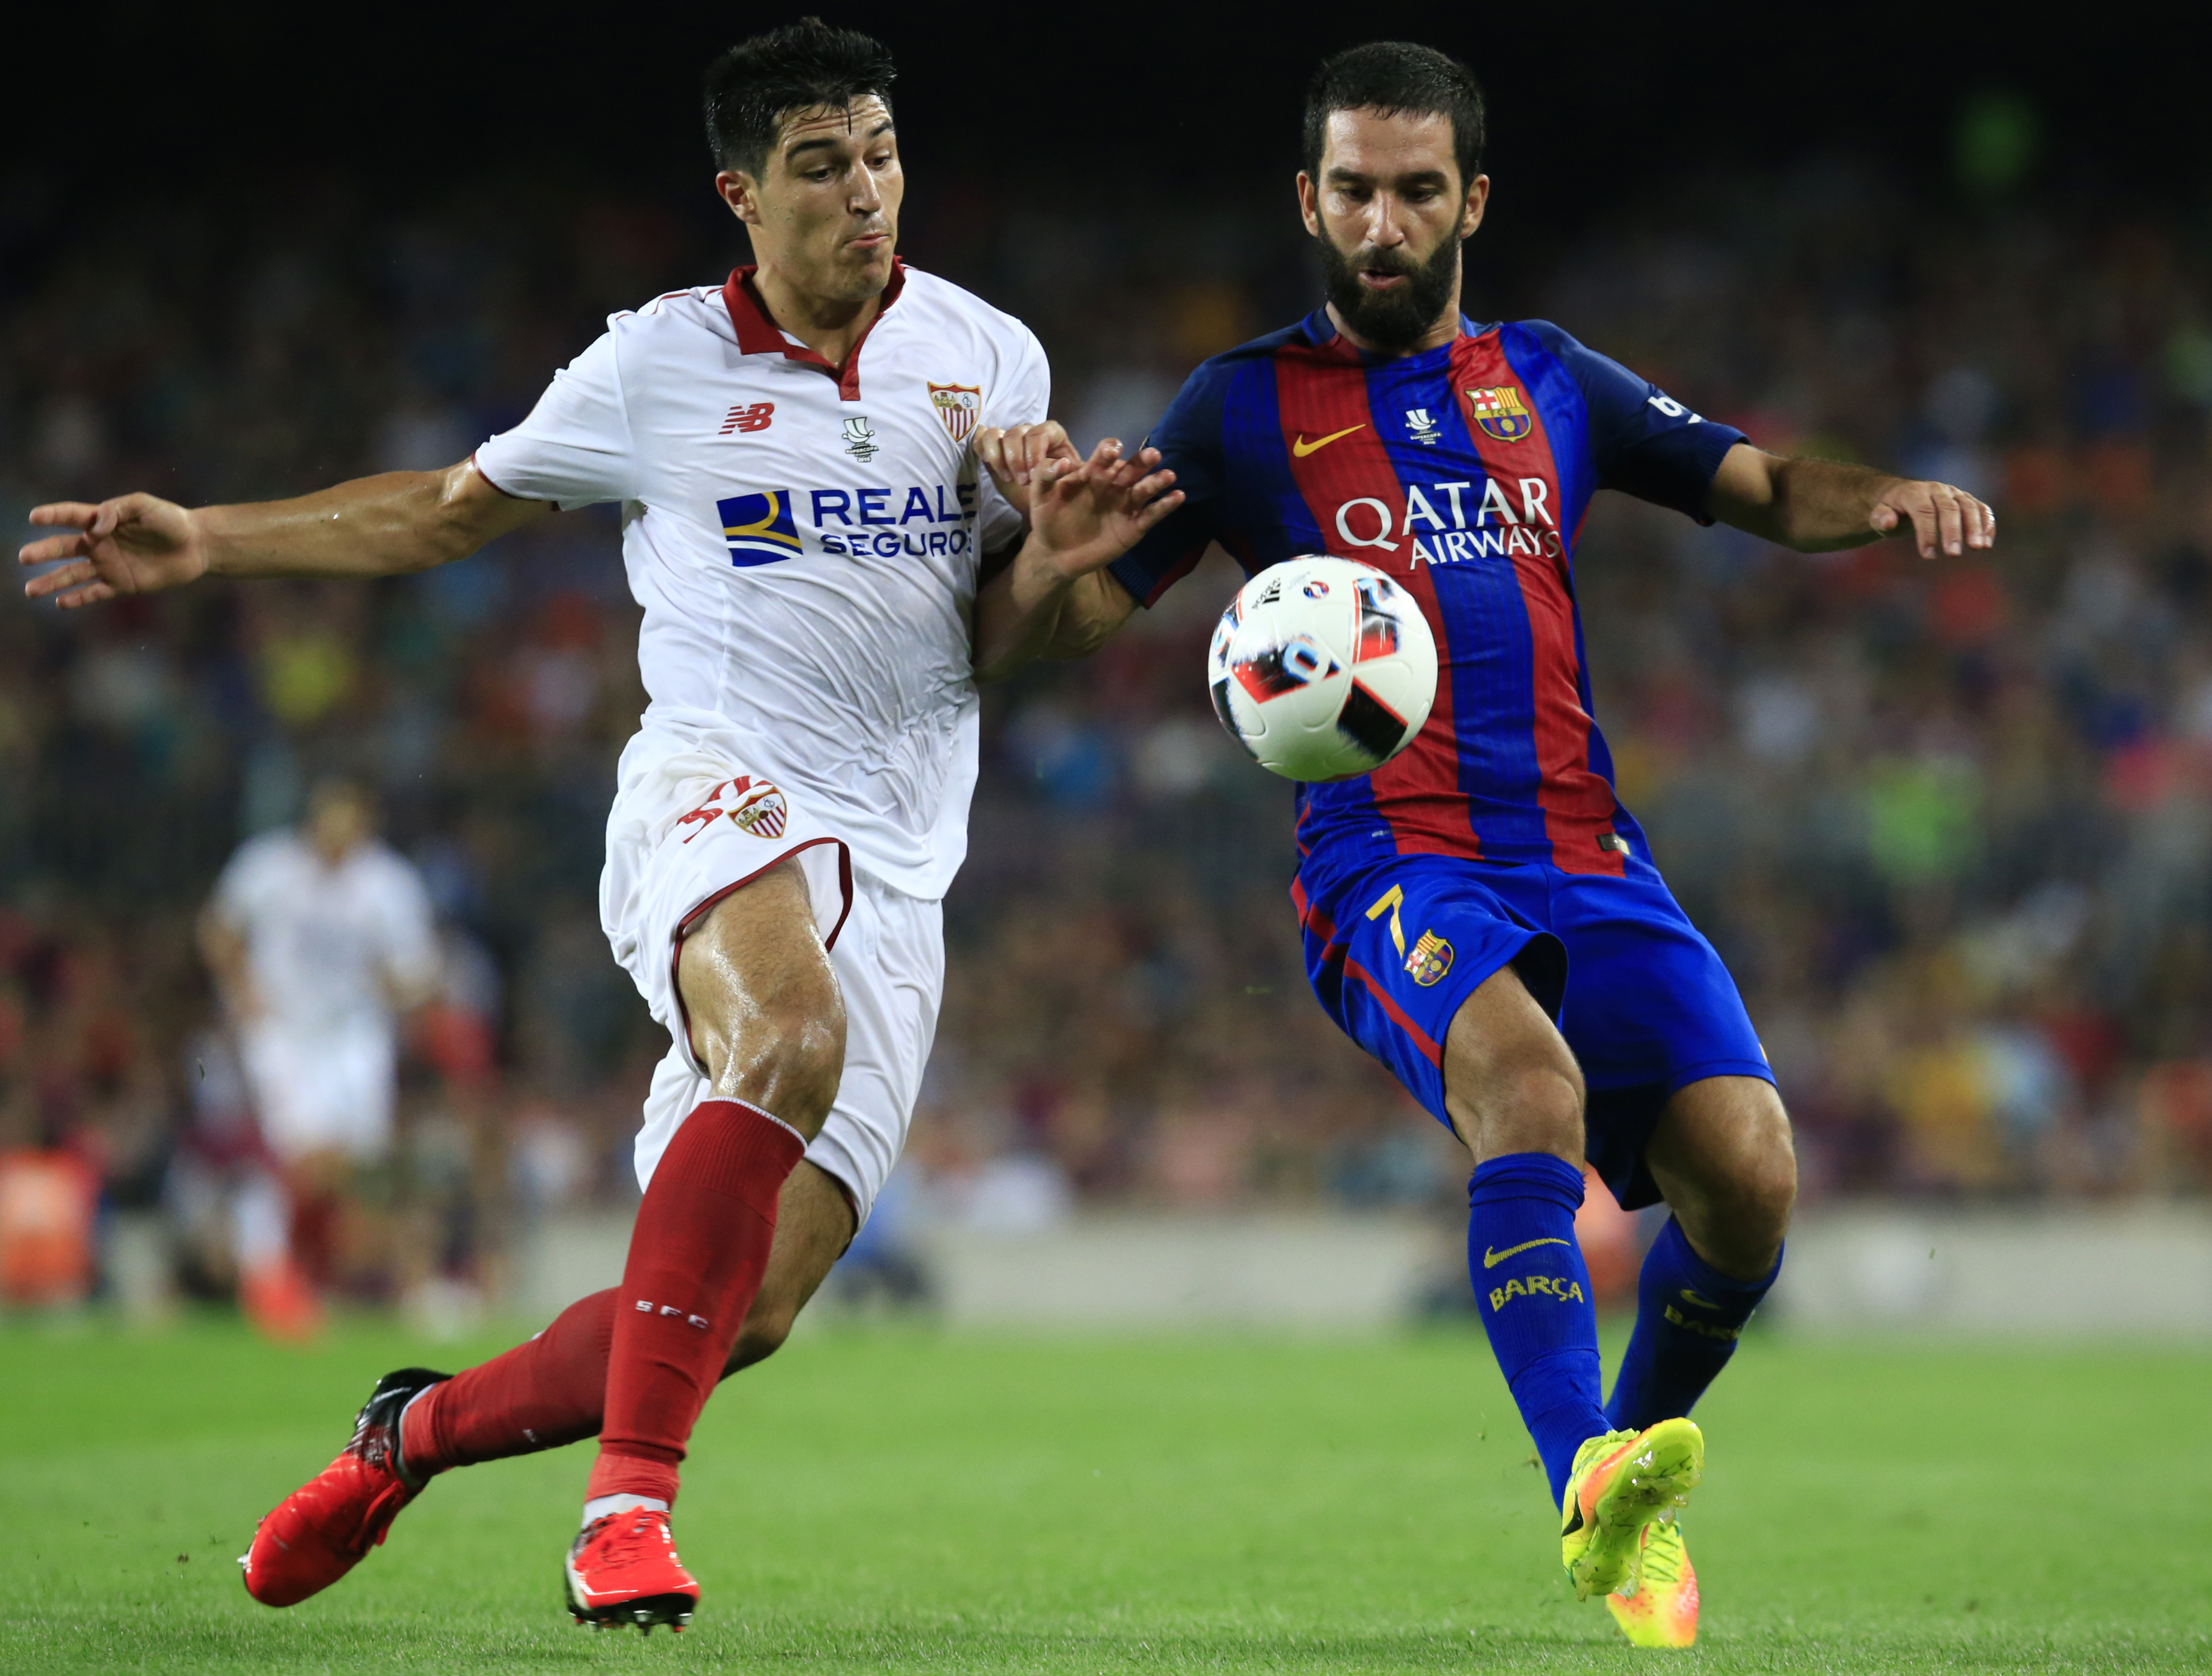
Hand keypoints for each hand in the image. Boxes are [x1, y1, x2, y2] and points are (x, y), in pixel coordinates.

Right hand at [20, 493, 210, 607]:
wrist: (198, 546)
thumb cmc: (172, 521)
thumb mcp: (145, 506)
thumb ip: (116, 510)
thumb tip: (94, 527)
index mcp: (103, 521)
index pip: (71, 516)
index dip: (52, 515)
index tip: (34, 518)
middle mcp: (100, 544)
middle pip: (64, 548)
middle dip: (43, 552)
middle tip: (24, 557)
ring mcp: (110, 565)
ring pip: (73, 575)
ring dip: (51, 582)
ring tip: (30, 590)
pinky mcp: (122, 585)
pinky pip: (95, 593)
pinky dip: (78, 599)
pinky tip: (60, 603)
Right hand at [974, 420, 1080, 515]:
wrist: (1043, 506)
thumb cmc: (1058, 493)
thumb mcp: (1065, 485)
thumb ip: (1060, 472)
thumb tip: (1063, 464)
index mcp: (1053, 436)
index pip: (1042, 431)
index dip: (1035, 450)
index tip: (1034, 475)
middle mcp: (1030, 432)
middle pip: (1016, 433)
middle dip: (1016, 459)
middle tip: (1023, 483)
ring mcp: (1011, 439)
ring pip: (995, 434)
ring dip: (997, 458)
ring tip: (1008, 479)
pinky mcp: (995, 448)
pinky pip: (981, 438)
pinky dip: (982, 449)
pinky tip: (992, 467)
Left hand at [1025, 439, 1181, 580]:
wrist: (1054, 553)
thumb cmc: (1048, 519)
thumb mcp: (1039, 495)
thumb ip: (1045, 474)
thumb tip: (1063, 461)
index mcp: (1092, 473)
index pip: (1105, 456)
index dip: (1109, 451)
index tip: (1112, 450)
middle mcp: (1113, 486)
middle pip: (1131, 469)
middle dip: (1141, 461)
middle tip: (1153, 454)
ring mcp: (1125, 506)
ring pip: (1145, 489)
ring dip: (1157, 481)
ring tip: (1168, 475)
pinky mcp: (1134, 527)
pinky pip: (1152, 514)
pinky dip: (1165, 506)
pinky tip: (1178, 497)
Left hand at [1868, 478, 1994, 559]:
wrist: (1903, 496)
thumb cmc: (1891, 511)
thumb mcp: (1878, 515)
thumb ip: (1880, 518)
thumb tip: (1888, 522)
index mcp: (1914, 492)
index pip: (1924, 511)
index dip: (1927, 532)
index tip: (1928, 555)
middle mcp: (1937, 489)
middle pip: (1949, 508)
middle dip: (1952, 531)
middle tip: (1953, 554)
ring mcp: (1954, 493)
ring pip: (1969, 506)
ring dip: (1975, 527)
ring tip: (1978, 547)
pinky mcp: (1966, 500)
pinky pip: (1981, 509)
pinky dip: (1987, 524)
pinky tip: (1987, 543)